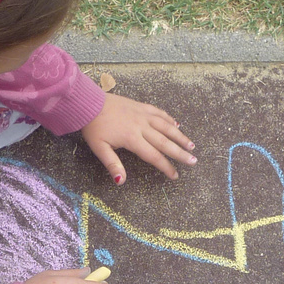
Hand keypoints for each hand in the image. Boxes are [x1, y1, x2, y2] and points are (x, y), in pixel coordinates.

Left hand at [80, 92, 197, 183]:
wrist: (89, 102)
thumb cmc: (93, 126)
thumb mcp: (99, 148)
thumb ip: (112, 164)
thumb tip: (120, 181)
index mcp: (132, 139)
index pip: (153, 156)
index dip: (165, 167)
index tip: (175, 175)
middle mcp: (142, 126)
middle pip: (165, 142)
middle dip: (180, 153)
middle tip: (193, 161)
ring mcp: (143, 115)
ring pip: (166, 126)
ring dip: (180, 136)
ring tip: (191, 145)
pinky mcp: (141, 106)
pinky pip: (159, 113)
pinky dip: (169, 119)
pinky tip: (177, 125)